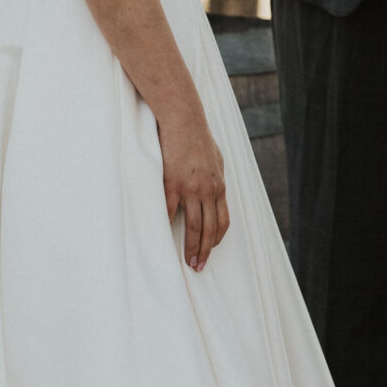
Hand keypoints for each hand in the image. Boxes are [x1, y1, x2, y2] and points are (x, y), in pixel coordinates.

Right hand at [158, 104, 228, 271]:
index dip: (216, 239)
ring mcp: (190, 188)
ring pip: (194, 226)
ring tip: (188, 261)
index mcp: (219, 186)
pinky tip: (164, 238)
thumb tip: (216, 189)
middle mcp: (208, 190)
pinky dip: (167, 227)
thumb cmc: (198, 137)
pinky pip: (170, 211)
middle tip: (199, 266)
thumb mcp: (216, 158)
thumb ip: (216, 177)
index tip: (209, 251)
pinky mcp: (172, 183)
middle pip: (209, 229)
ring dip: (191, 247)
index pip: (222, 221)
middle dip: (205, 251)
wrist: (184, 119)